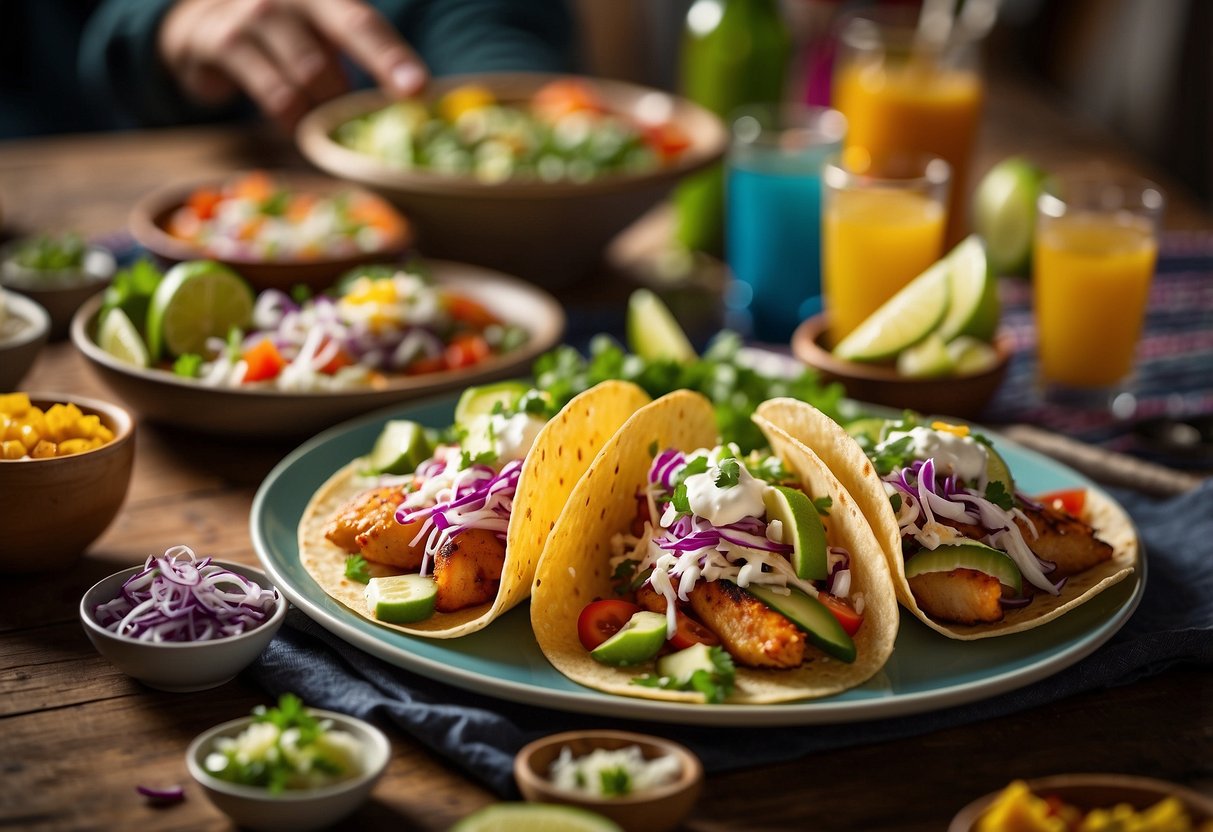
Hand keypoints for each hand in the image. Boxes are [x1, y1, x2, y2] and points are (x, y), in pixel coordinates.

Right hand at [159, 0, 427, 128]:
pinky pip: (269, 93)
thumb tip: (414, 98)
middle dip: (344, 98)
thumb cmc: (286, 36)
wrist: (206, 24)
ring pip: (302, 79)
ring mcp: (249, 15)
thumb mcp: (324, 33)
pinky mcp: (217, 40)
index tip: (418, 90)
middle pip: (328, 60)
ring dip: (315, 111)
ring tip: (314, 118)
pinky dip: (288, 119)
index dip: (391, 58)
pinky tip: (290, 121)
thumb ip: (365, 53)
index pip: (363, 25)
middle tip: (350, 118)